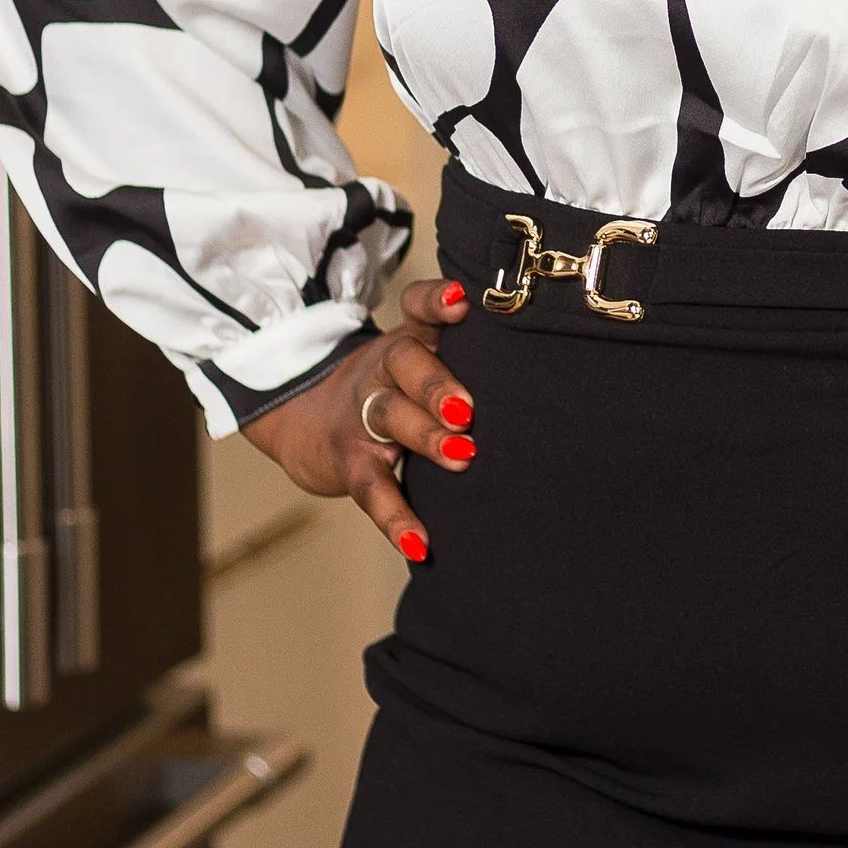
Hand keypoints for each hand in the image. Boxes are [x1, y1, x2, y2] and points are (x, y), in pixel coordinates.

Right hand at [242, 274, 474, 563]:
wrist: (306, 420)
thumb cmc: (392, 390)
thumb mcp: (416, 362)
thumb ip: (464, 359)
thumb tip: (542, 382)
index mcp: (407, 342)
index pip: (416, 309)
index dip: (434, 301)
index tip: (459, 301)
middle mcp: (383, 372)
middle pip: (405, 364)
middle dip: (437, 384)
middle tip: (468, 408)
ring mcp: (363, 416)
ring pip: (391, 418)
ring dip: (427, 438)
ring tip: (462, 458)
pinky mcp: (350, 463)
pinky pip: (373, 490)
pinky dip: (397, 520)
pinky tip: (420, 546)